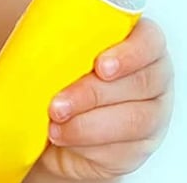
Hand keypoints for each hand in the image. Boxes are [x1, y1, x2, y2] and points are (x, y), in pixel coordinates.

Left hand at [33, 18, 173, 179]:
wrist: (51, 119)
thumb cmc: (59, 74)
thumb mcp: (56, 48)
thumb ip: (56, 36)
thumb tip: (33, 37)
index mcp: (139, 43)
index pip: (150, 41)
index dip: (130, 53)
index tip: (100, 65)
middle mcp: (153, 78)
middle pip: (141, 84)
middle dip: (94, 94)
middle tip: (58, 103)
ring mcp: (150, 116)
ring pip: (134, 121)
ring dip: (88, 125)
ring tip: (54, 125)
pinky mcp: (137, 149)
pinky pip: (123, 150)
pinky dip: (88, 146)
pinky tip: (65, 138)